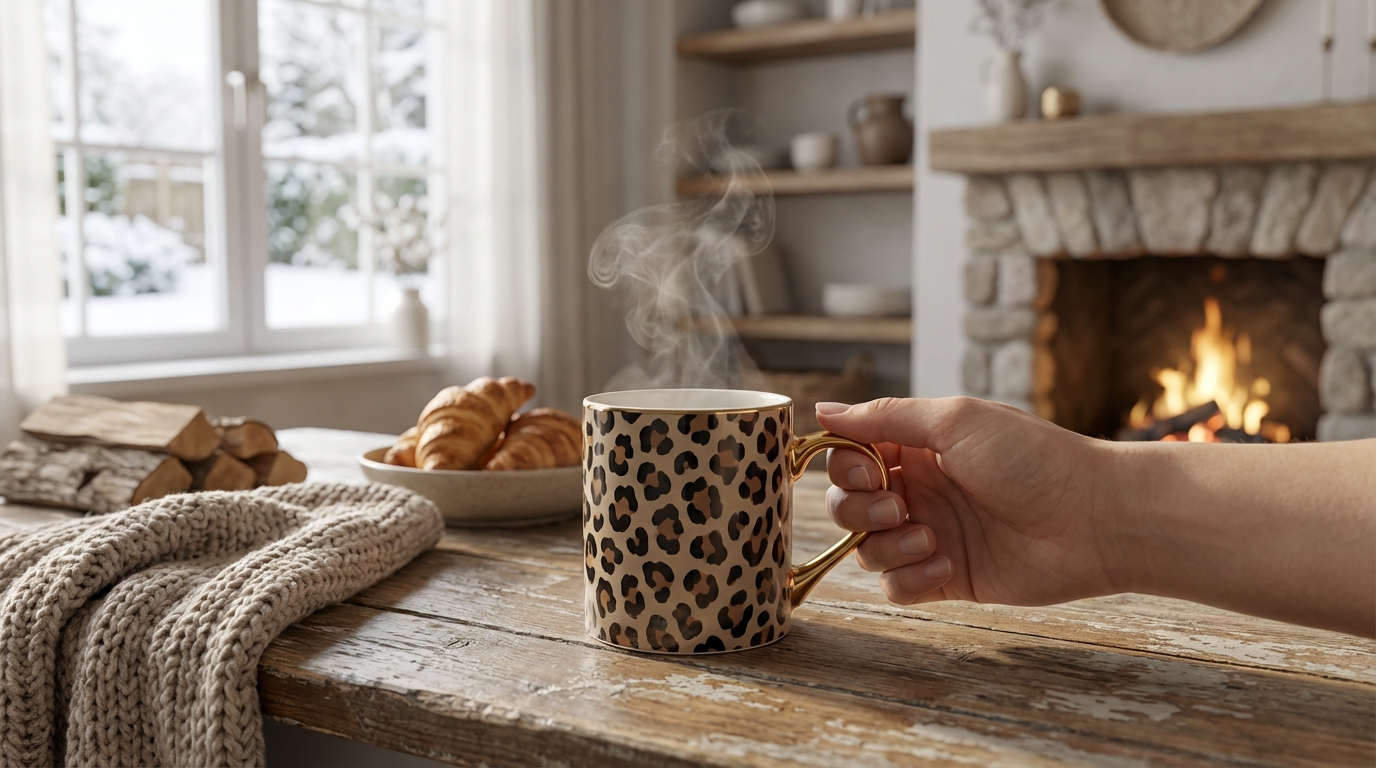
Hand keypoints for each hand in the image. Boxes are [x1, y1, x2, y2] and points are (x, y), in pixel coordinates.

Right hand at [817, 397, 1120, 606]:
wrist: (1094, 518)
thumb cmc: (1034, 459)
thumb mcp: (955, 421)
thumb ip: (885, 418)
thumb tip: (823, 411)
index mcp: (917, 448)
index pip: (849, 457)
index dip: (846, 466)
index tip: (871, 471)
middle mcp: (919, 490)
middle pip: (846, 505)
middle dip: (857, 510)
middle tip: (899, 508)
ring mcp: (931, 535)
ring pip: (866, 548)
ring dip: (886, 545)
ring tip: (932, 538)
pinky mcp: (947, 577)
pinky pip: (896, 586)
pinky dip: (908, 578)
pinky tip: (945, 564)